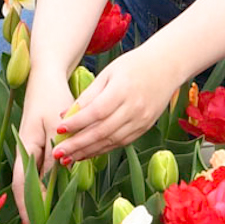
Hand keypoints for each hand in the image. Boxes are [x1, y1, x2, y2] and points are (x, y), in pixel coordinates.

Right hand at [13, 70, 73, 223]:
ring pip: (36, 177)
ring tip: (46, 219)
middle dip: (33, 206)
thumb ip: (57, 149)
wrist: (46, 77)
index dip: (27, 204)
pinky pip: (42, 168)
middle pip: (28, 184)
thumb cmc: (52, 97)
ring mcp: (31, 147)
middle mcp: (26, 149)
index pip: (23, 182)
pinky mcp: (39, 144)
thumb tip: (58, 173)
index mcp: (26, 145)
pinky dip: (48, 182)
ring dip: (41, 196)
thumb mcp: (57, 124)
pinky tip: (54, 194)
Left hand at [51, 39, 184, 166]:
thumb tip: (66, 115)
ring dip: (88, 152)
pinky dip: (103, 149)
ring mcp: (142, 120)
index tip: (59, 129)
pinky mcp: (145, 127)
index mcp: (122, 90)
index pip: (96, 112)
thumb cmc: (134, 65)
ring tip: (68, 158)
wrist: (167, 66)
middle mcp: (134, 108)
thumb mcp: (108, 73)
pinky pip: (121, 142)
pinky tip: (87, 153)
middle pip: (102, 131)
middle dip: (77, 144)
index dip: (76, 123)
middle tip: (57, 153)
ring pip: (111, 141)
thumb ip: (88, 95)